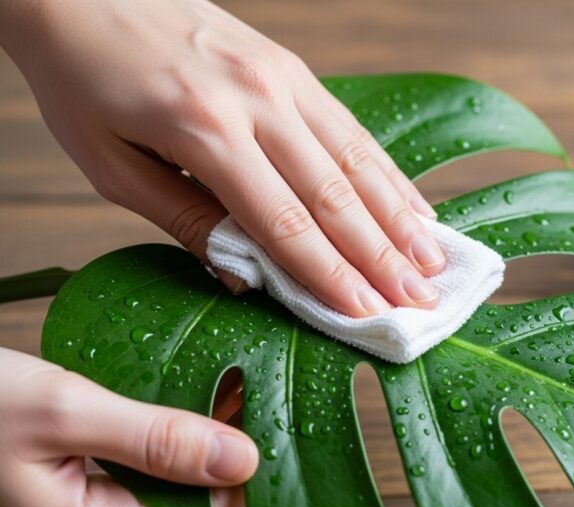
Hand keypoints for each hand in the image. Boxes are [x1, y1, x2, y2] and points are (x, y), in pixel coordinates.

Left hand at [0, 0, 444, 316]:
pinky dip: (387, 173)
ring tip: (434, 262)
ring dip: (399, 217)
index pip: (283, 221)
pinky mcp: (292, 68)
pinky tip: (414, 205)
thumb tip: (247, 277)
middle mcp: (257, 100)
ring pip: (357, 159)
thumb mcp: (110, 165)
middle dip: (381, 256)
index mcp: (204, 130)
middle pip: (335, 194)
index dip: (329, 274)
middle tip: (421, 302)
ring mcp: (283, 78)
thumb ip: (182, 220)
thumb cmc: (84, 82)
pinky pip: (351, 128)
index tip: (368, 315)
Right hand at [0, 348, 257, 506]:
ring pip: (162, 476)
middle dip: (224, 445)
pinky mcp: (66, 480)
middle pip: (187, 496)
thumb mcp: (67, 413)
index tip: (267, 411)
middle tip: (253, 384)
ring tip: (227, 379)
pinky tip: (177, 387)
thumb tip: (241, 460)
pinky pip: (133, 461)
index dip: (242, 467)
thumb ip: (154, 439)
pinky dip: (159, 428)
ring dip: (193, 432)